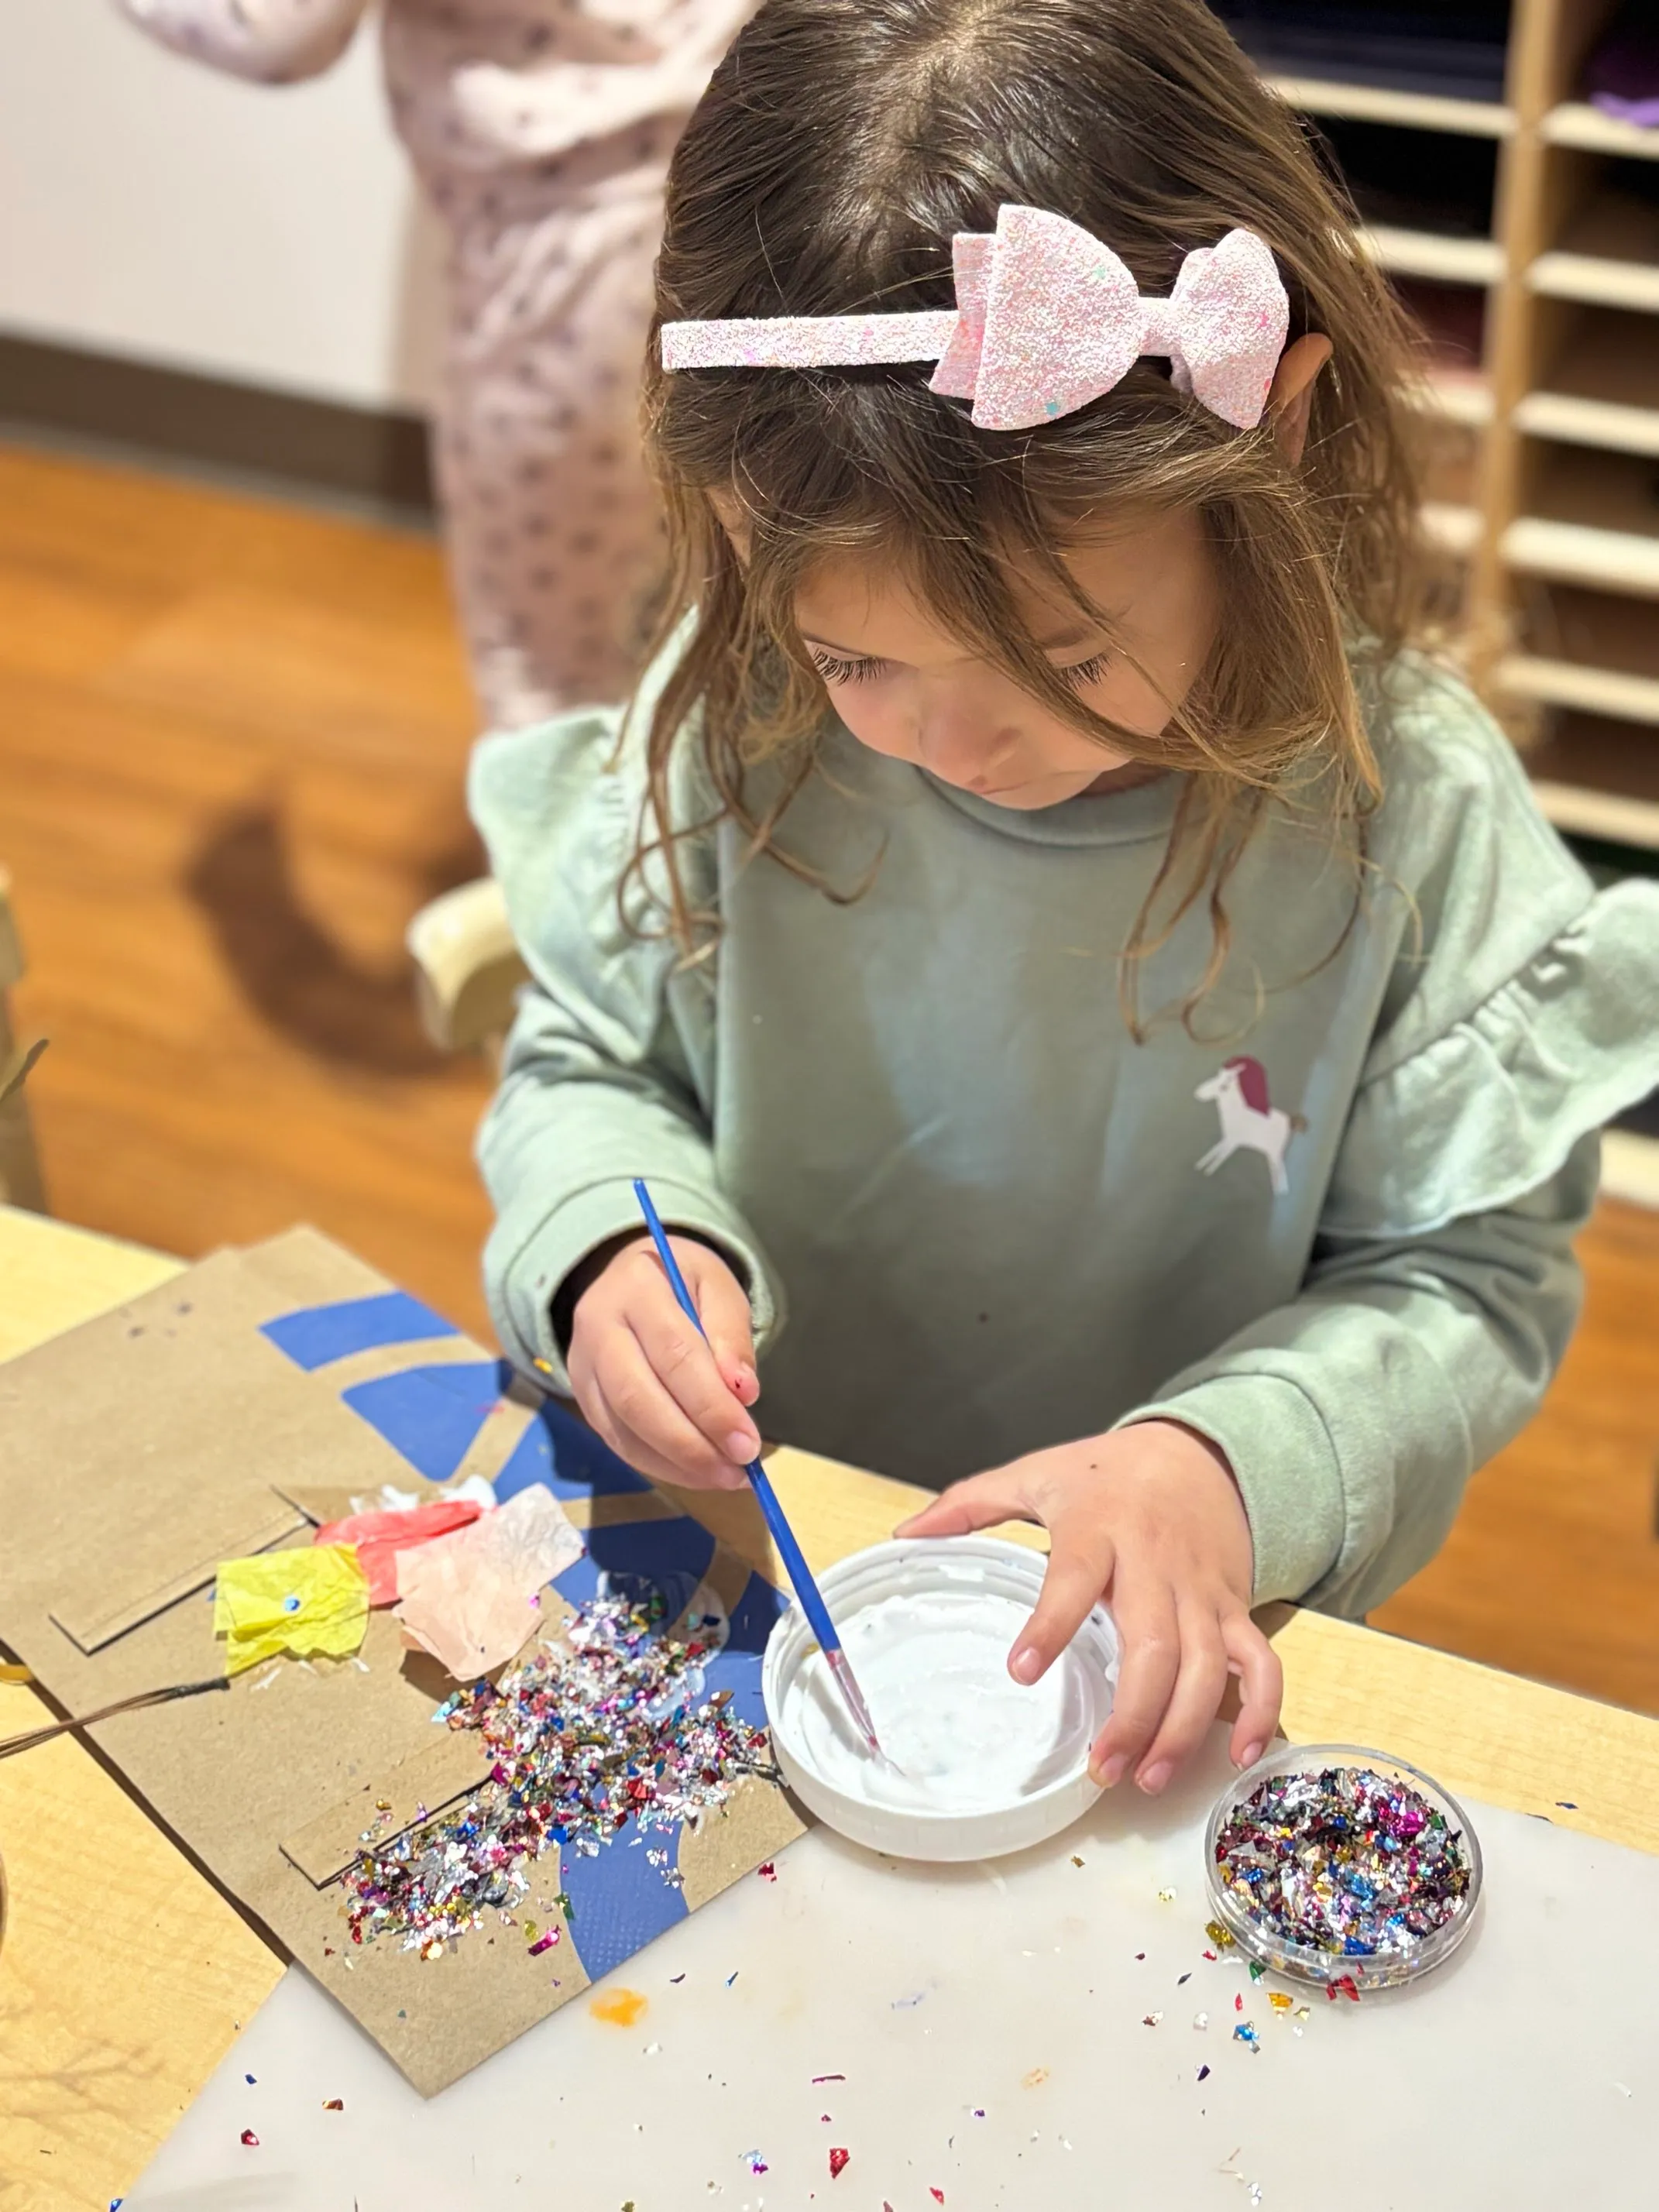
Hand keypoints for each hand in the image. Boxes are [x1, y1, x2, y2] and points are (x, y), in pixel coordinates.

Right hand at [566, 1233, 760, 1490]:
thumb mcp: (718, 1288)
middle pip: (638, 1397)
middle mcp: (598, 1325)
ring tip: (725, 1475)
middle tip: (739, 1468)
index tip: (749, 1442)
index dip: (711, 1405)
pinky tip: (696, 1472)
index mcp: (637, 1287)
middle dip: (692, 1443)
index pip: (674, 1354)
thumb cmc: (683, 1283)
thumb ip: (731, 1335)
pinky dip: (658, 1464)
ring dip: (677, 1463)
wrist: (629, 1278)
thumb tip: (743, 1393)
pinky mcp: (582, 1396)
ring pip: (623, 1427)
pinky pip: (616, 1441)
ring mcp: (583, 1364)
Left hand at [894, 1420, 1280, 1792]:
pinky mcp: (1235, 1607)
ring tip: (1150, 1778)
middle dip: (1133, 1714)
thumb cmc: (1105, 1474)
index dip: (1050, 1624)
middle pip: (1152, 1645)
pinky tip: (1240, 1755)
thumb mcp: (1035, 1475)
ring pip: (1205, 1665)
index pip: (1073, 1578)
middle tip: (1103, 1767)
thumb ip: (971, 1505)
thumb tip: (906, 1537)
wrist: (1197, 1452)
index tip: (1022, 1671)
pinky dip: (1260, 1709)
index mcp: (1098, 1529)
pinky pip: (1259, 1661)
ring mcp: (1201, 1591)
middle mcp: (1154, 1564)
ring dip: (1183, 1727)